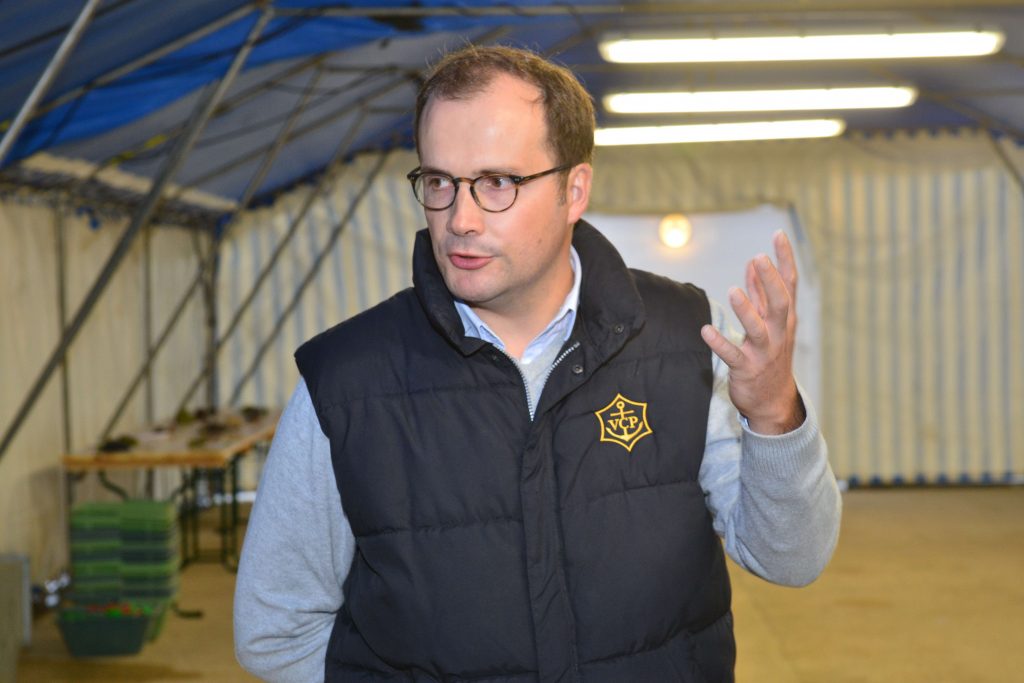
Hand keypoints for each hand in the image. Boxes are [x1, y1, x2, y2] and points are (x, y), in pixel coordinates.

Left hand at [700, 230, 804, 434]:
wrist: (773, 401)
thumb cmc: (770, 354)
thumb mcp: (769, 322)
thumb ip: (760, 292)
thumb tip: (754, 263)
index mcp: (784, 319)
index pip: (788, 284)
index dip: (784, 259)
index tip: (778, 234)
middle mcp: (778, 333)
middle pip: (780, 304)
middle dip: (770, 281)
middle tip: (760, 257)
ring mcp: (764, 352)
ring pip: (758, 330)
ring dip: (746, 311)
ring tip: (734, 291)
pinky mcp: (747, 369)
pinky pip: (733, 356)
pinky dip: (720, 344)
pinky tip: (706, 331)